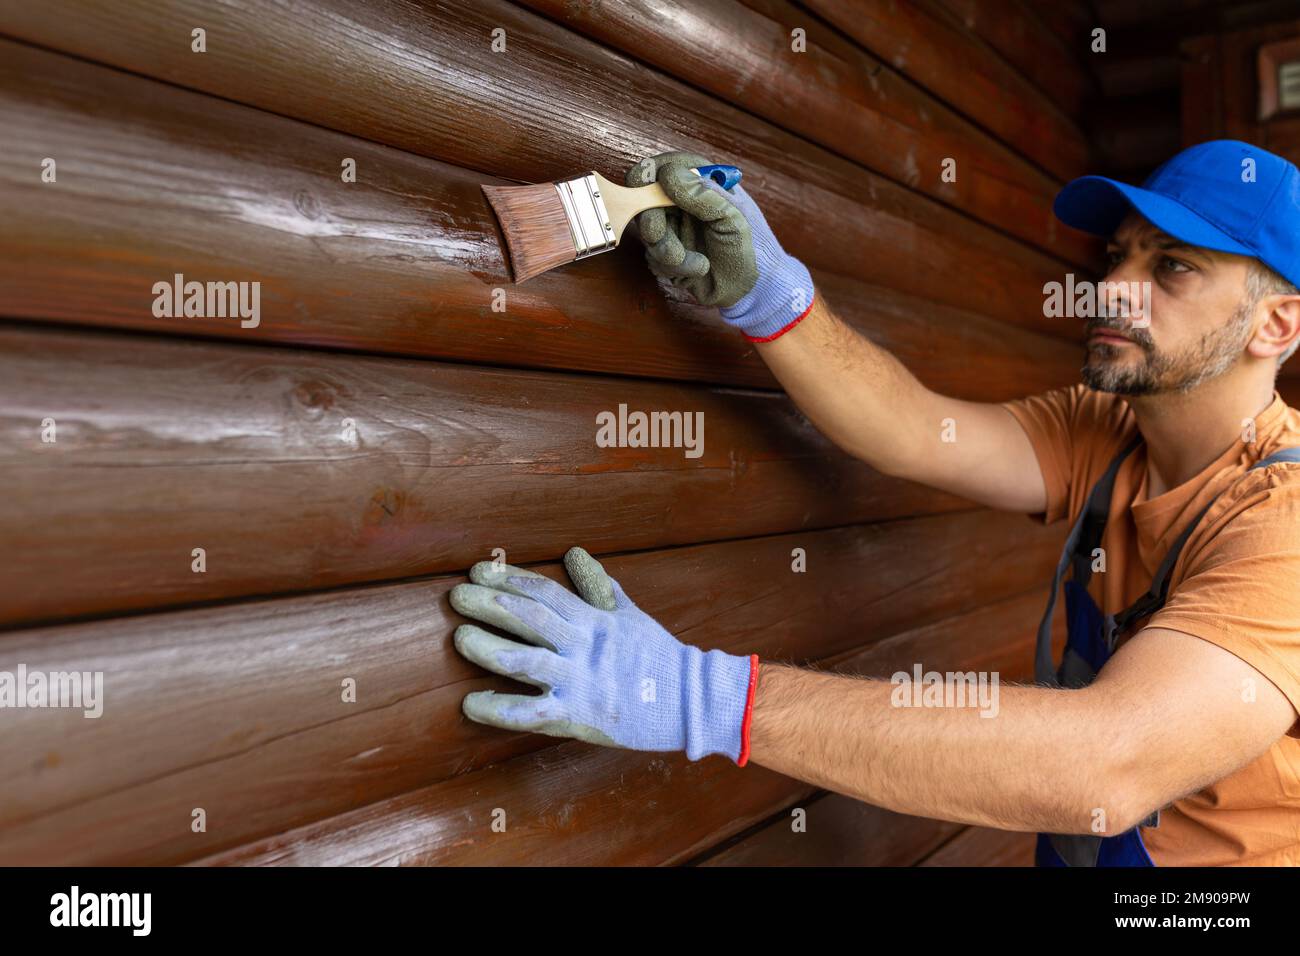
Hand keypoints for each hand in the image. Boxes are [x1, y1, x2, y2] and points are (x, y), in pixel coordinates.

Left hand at [450, 547, 759, 763]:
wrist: (689, 699)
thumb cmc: (657, 655)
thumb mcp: (628, 614)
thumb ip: (598, 585)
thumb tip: (575, 553)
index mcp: (593, 620)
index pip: (545, 591)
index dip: (510, 578)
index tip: (479, 569)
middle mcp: (582, 646)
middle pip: (529, 618)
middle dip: (489, 604)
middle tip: (457, 595)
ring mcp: (578, 681)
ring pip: (525, 660)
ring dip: (488, 648)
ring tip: (459, 638)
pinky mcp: (577, 716)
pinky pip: (532, 713)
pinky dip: (500, 709)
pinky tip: (472, 704)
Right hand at [625, 150, 814, 341]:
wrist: (754, 289)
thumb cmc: (752, 248)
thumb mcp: (732, 217)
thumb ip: (701, 194)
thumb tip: (667, 174)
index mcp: (701, 183)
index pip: (663, 167)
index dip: (648, 177)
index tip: (647, 192)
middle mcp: (683, 203)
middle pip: (645, 201)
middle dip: (652, 222)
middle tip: (658, 236)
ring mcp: (674, 229)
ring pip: (648, 233)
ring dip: (669, 250)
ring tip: (700, 264)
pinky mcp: (668, 255)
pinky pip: (654, 258)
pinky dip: (674, 267)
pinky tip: (698, 269)